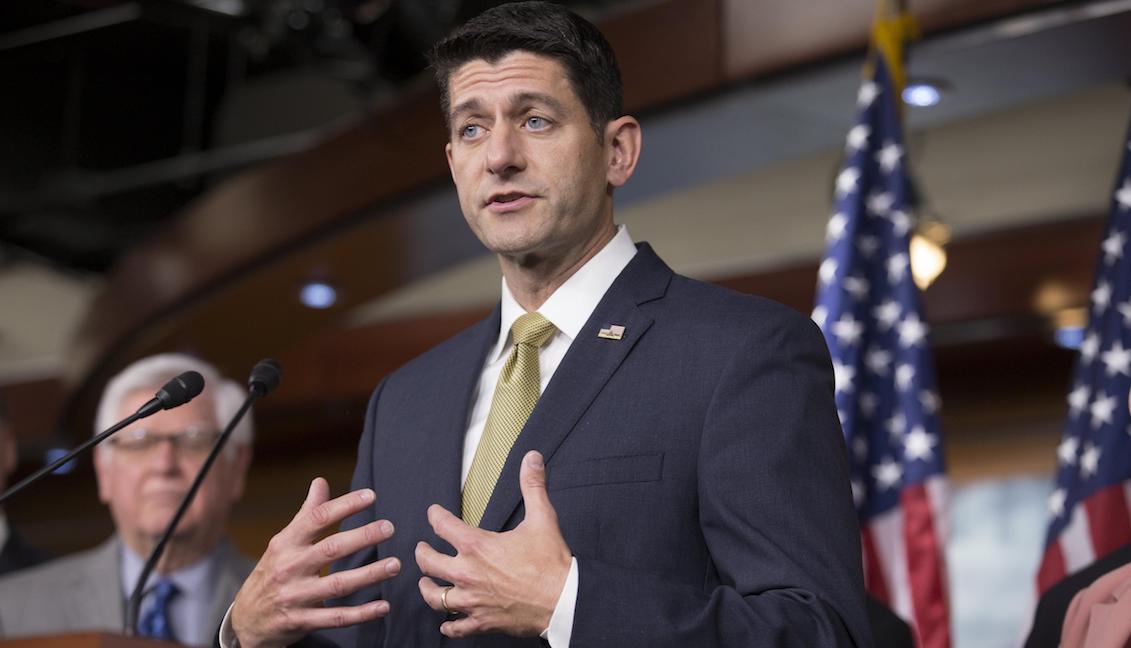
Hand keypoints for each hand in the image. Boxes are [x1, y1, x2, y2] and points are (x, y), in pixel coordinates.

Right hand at [230, 478, 399, 647]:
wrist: (246, 619)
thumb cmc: (272, 572)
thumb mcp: (283, 542)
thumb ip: (307, 514)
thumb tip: (321, 481)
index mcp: (286, 543)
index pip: (317, 519)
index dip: (345, 505)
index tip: (372, 496)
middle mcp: (290, 568)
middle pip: (331, 549)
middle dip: (362, 537)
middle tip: (389, 527)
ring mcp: (295, 596)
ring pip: (338, 584)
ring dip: (369, 575)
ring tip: (395, 565)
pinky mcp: (302, 621)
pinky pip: (336, 617)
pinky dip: (362, 614)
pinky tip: (383, 606)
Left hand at [415, 451, 571, 638]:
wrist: (562, 600)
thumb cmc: (551, 562)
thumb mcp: (542, 517)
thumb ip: (533, 486)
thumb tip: (532, 458)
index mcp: (477, 546)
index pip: (443, 526)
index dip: (434, 516)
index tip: (432, 513)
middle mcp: (467, 573)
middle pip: (429, 563)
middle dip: (422, 554)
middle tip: (422, 550)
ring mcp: (472, 600)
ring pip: (435, 597)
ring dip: (428, 589)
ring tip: (426, 584)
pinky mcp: (481, 621)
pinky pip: (456, 626)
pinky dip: (448, 625)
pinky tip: (445, 624)